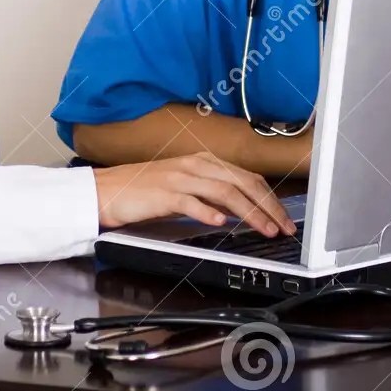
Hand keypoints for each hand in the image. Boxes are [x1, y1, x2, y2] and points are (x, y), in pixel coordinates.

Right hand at [92, 152, 295, 236]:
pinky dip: (208, 211)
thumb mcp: (185, 187)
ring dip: (249, 212)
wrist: (107, 190)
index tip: (283, 218)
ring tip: (264, 229)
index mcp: (203, 162)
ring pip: (224, 191)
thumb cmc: (144, 190)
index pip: (247, 178)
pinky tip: (221, 223)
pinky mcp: (163, 193)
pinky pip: (190, 201)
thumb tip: (240, 209)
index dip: (270, 198)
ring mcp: (179, 178)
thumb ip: (211, 193)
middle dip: (268, 206)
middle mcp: (195, 166)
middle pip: (242, 183)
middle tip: (283, 227)